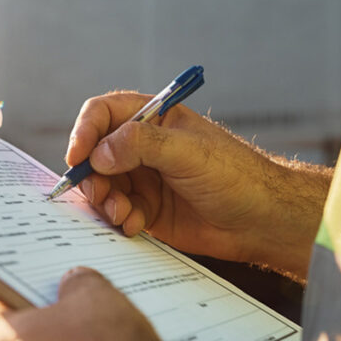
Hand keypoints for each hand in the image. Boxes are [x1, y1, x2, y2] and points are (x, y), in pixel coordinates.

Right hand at [66, 92, 329, 275]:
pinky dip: (119, 220)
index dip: (85, 132)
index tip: (78, 157)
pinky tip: (136, 226)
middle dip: (92, 176)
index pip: (104, 114)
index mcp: (154, 119)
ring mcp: (143, 179)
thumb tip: (98, 153)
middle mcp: (142, 147)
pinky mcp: (147, 210)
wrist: (261, 220)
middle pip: (95, 154)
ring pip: (102, 187)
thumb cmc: (235, 176)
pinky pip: (117, 213)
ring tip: (123, 215)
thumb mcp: (188, 152)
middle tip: (102, 195)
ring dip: (105, 202)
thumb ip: (141, 146)